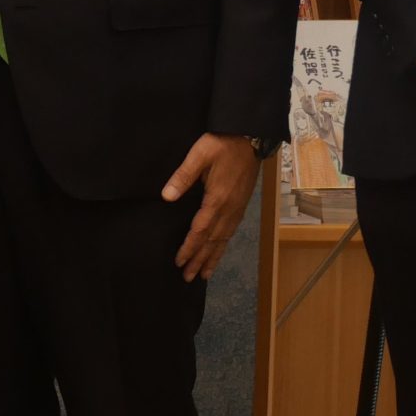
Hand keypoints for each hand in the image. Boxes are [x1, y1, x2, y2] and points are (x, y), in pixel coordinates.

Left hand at [163, 133, 258, 282]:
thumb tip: (166, 196)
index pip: (200, 230)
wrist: (249, 138)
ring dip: (213, 257)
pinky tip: (219, 251)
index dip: (190, 247)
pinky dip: (223, 245)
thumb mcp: (199, 155)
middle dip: (200, 260)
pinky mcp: (241, 205)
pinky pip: (231, 231)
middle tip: (188, 277)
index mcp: (217, 199)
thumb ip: (183, 176)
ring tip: (204, 274)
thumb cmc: (221, 144)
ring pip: (224, 239)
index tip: (179, 262)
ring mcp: (237, 208)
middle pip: (213, 241)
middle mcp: (229, 209)